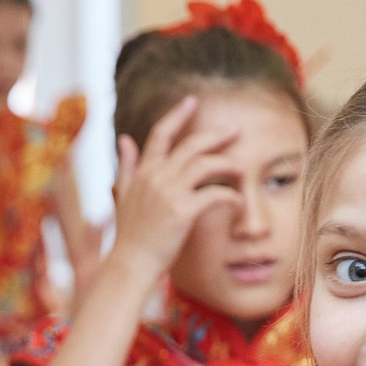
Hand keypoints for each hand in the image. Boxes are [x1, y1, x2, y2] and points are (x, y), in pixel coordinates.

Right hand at [107, 96, 242, 277]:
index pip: (161, 133)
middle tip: (236, 130)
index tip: (193, 101)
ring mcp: (170, 192)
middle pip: (192, 144)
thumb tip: (124, 139)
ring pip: (207, 164)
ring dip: (229, 165)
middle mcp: (156, 176)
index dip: (178, 115)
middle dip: (216, 135)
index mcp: (144, 171)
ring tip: (241, 171)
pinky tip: (238, 202)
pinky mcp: (183, 211)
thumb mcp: (124, 194)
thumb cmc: (130, 235)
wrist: (130, 263)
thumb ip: (127, 166)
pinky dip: (231, 196)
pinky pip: (215, 194)